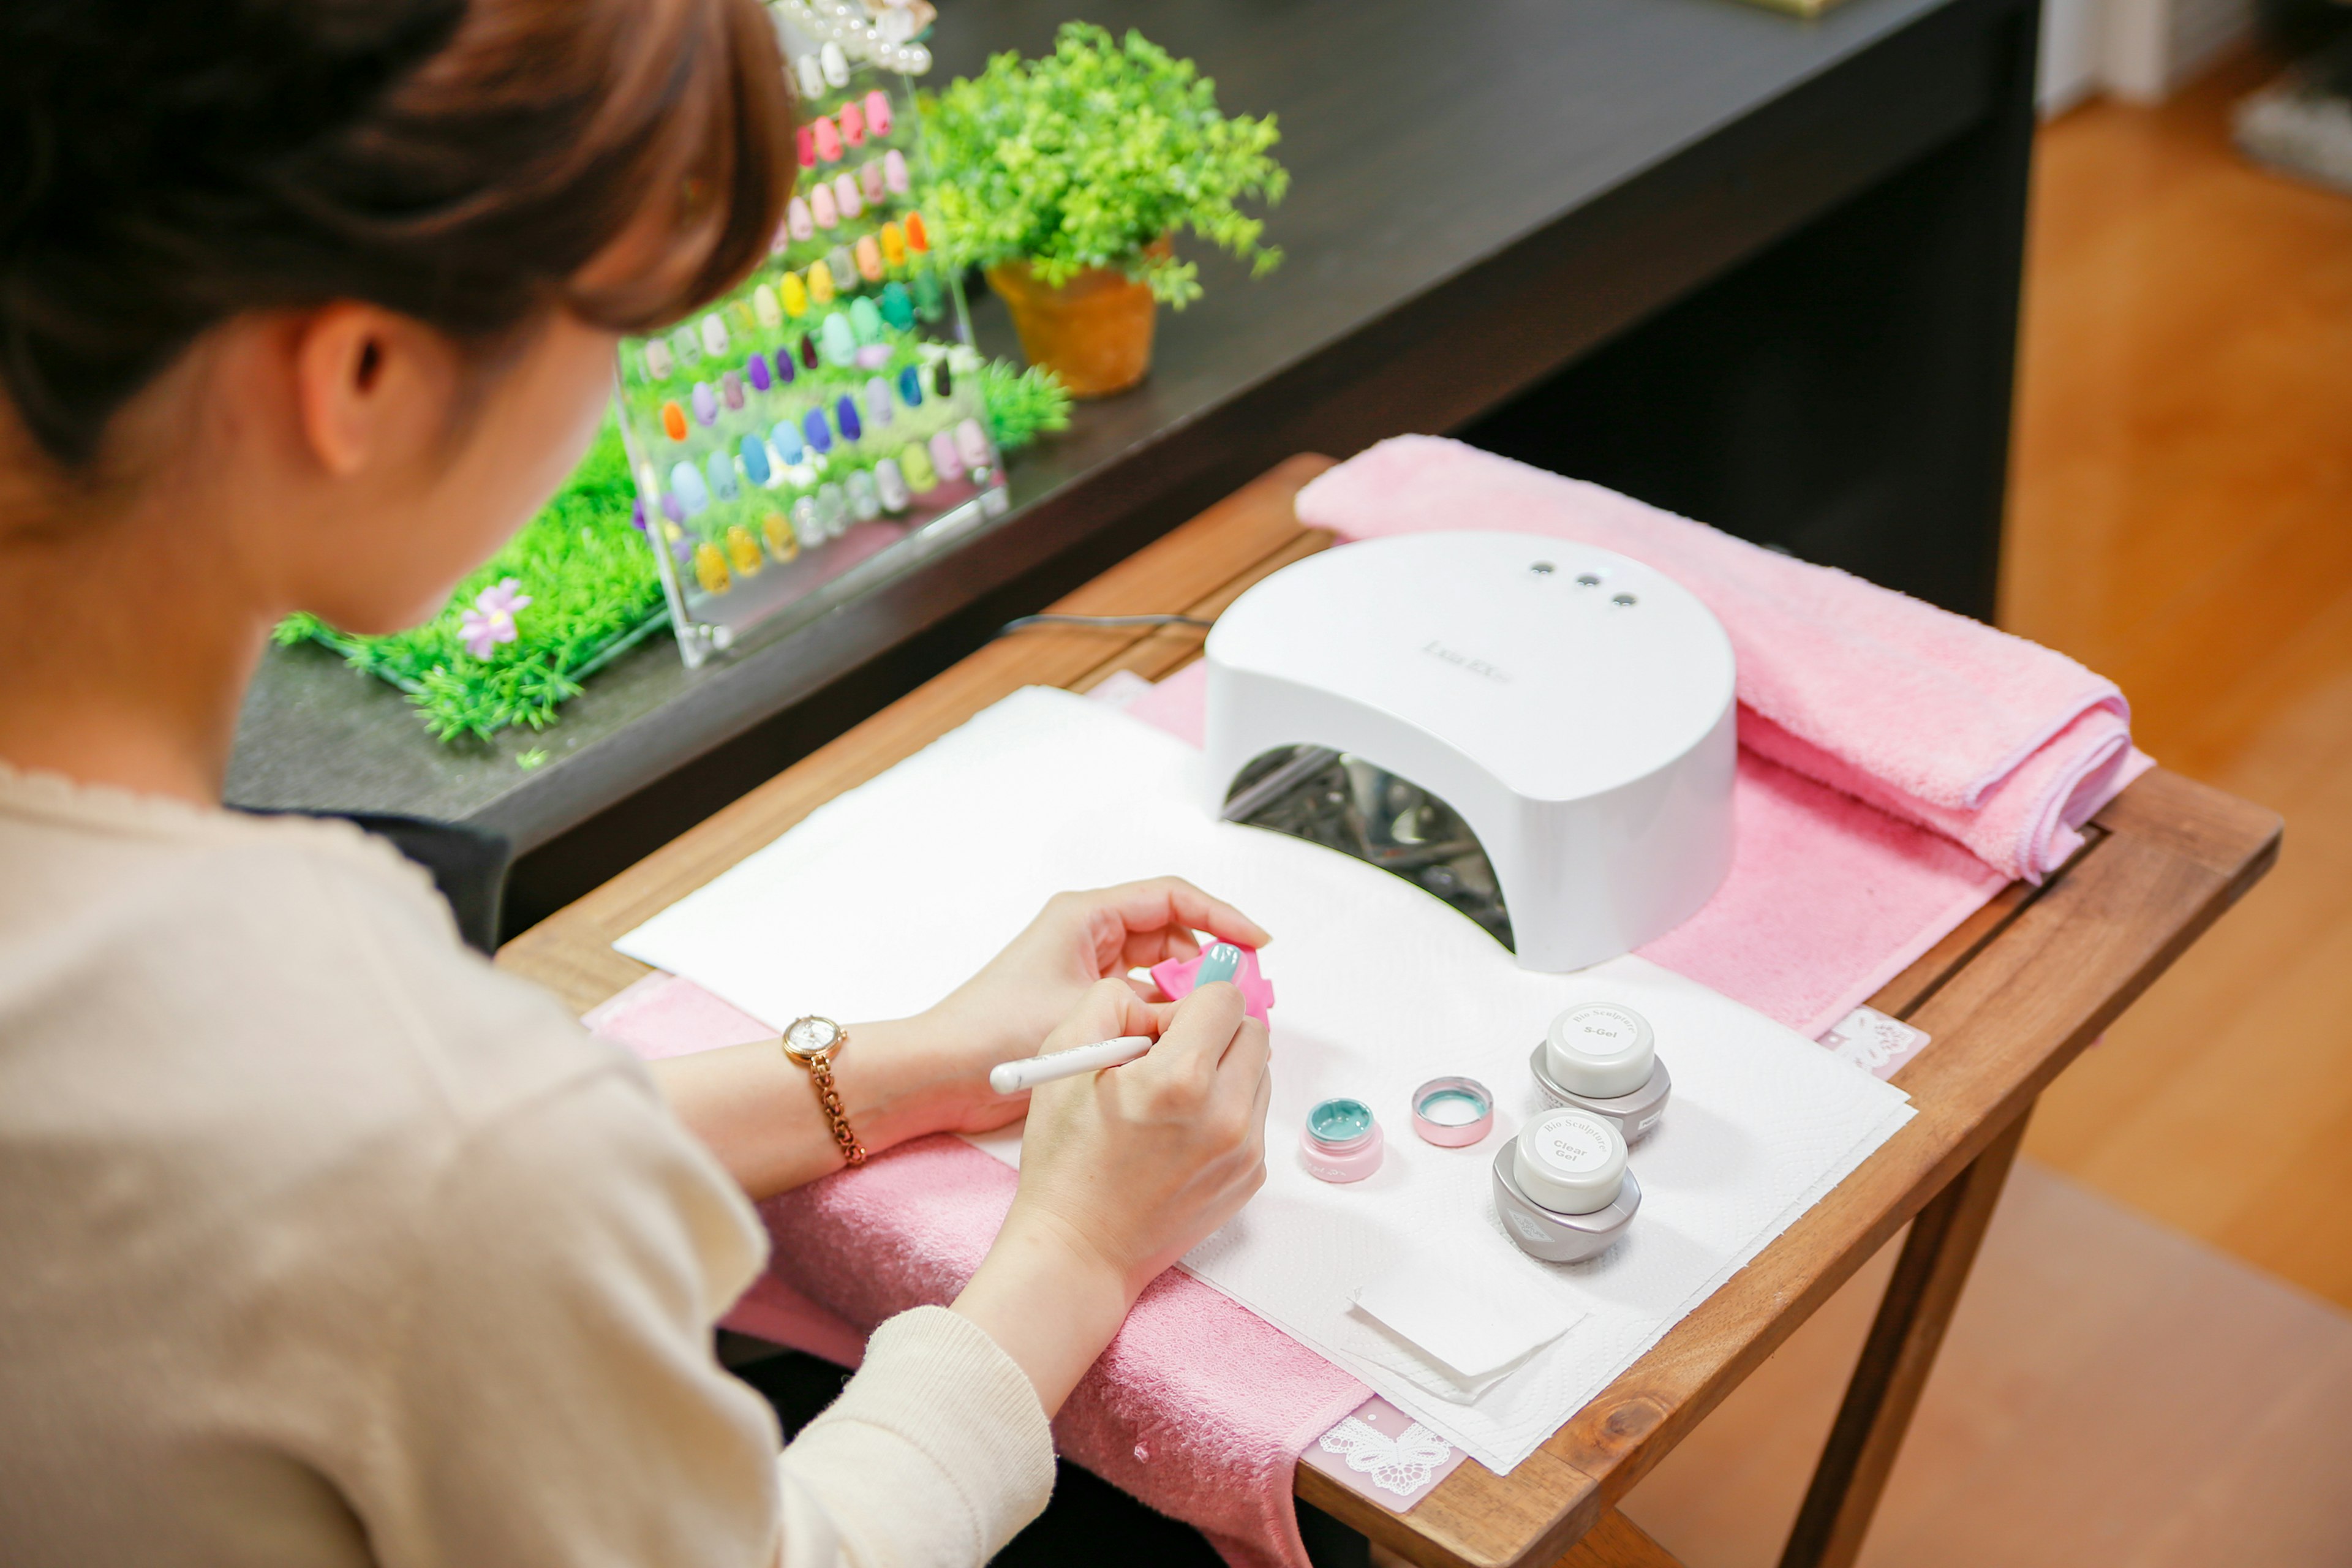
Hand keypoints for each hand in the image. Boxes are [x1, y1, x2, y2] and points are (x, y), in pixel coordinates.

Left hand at [918, 877, 1268, 1133]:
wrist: (939, 1073)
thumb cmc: (995, 1032)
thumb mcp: (1087, 1011)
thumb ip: (1154, 1006)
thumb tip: (1207, 1006)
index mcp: (1086, 915)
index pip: (1173, 898)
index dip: (1222, 917)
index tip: (1257, 944)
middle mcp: (1087, 933)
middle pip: (1170, 930)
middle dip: (1210, 957)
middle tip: (1240, 992)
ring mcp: (1084, 967)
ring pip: (1158, 968)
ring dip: (1186, 990)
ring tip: (1213, 1020)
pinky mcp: (1081, 1000)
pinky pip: (1139, 996)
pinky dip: (1163, 1013)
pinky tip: (1179, 1039)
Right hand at [951, 978, 1271, 1411]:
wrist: (1079, 1248)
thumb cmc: (1064, 1159)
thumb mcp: (1064, 1056)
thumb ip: (1113, 1001)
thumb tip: (1164, 1002)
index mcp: (1181, 1078)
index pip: (1224, 999)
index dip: (1187, 1006)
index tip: (1159, 1033)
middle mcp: (1225, 1114)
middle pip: (1252, 1032)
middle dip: (1213, 1033)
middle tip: (1168, 1059)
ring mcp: (1244, 1150)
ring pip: (1259, 1072)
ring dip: (1224, 1070)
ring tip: (1171, 1101)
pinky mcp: (1251, 1176)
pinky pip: (1253, 1116)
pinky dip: (1226, 1111)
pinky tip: (1180, 1135)